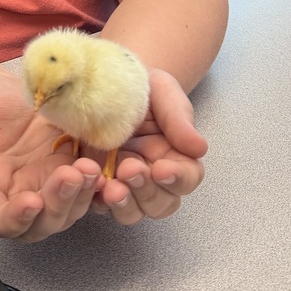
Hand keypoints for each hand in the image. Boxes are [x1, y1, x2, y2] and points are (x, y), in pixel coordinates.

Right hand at [0, 73, 105, 241]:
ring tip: (89, 168)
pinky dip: (97, 189)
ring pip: (64, 214)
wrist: (7, 89)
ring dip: (80, 198)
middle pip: (35, 225)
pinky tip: (105, 168)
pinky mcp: (68, 176)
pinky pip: (86, 195)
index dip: (10, 219)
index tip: (29, 202)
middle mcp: (13, 198)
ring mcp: (43, 190)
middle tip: (69, 176)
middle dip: (55, 206)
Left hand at [90, 67, 207, 223]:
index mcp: (175, 156)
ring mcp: (124, 183)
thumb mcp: (162, 92)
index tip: (161, 169)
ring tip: (110, 187)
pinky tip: (90, 184)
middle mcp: (152, 177)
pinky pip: (98, 203)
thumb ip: (179, 119)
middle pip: (161, 203)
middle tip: (129, 170)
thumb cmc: (140, 85)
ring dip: (124, 203)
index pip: (187, 178)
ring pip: (132, 211)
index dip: (178, 179)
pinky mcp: (96, 183)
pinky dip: (95, 199)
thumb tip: (200, 149)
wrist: (103, 79)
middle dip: (146, 191)